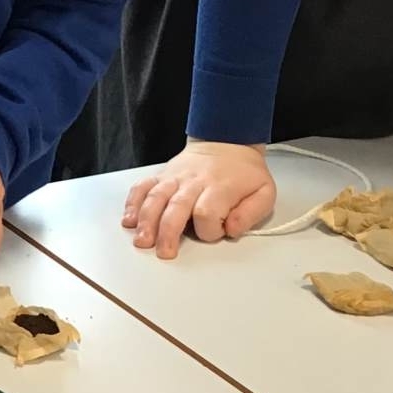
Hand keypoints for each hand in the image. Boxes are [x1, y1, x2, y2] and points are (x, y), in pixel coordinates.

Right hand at [123, 140, 275, 259]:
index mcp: (219, 187)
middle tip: (164, 252)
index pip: (208, 213)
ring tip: (142, 240)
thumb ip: (251, 213)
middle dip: (168, 232)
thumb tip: (232, 229)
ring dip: (146, 220)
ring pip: (155, 198)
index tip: (216, 233)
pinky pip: (142, 187)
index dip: (209, 230)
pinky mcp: (162, 176)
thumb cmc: (243, 173)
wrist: (226, 141)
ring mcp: (175, 178)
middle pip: (176, 207)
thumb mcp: (264, 191)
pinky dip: (132, 203)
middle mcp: (193, 182)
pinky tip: (129, 220)